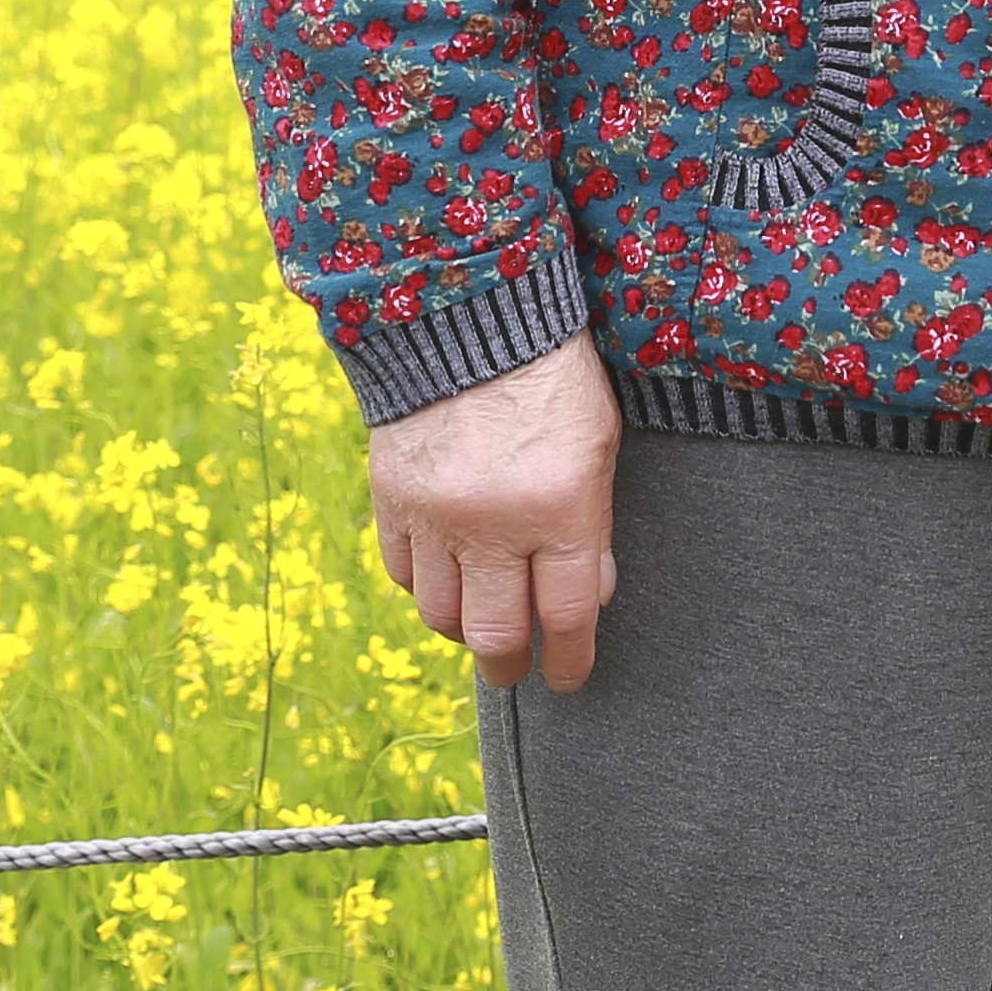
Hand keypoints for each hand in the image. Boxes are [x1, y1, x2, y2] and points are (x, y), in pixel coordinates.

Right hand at [368, 335, 621, 692]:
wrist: (468, 314)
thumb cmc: (552, 377)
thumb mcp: (599, 446)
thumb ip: (594, 526)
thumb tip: (588, 596)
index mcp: (561, 507)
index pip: (568, 616)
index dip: (572, 659)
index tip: (571, 676)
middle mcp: (494, 522)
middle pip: (496, 634)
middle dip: (511, 665)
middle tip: (517, 670)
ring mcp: (436, 514)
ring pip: (441, 614)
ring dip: (464, 628)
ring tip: (482, 621)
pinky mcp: (392, 498)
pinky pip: (404, 573)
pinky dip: (426, 585)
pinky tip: (447, 573)